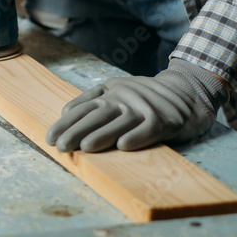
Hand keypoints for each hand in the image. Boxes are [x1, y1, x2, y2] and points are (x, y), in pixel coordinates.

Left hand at [46, 59, 228, 152]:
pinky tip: (124, 146)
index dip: (65, 124)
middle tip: (59, 146)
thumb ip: (91, 98)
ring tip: (84, 147)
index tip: (49, 138)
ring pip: (120, 122)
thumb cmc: (145, 96)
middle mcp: (124, 98)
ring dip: (102, 135)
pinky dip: (137, 137)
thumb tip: (65, 111)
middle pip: (97, 115)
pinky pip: (149, 129)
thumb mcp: (116, 89)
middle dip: (76, 131)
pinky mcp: (164, 120)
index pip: (82, 108)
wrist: (187, 91)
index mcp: (109, 92)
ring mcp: (144, 108)